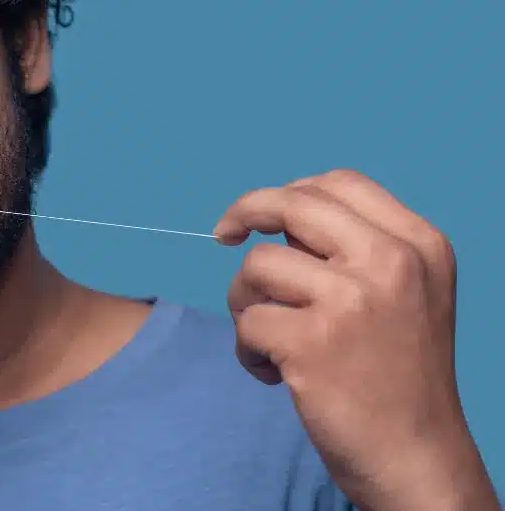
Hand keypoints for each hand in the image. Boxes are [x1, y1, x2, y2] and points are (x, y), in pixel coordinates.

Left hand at [215, 169, 498, 510]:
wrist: (417, 456)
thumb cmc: (398, 375)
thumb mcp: (406, 293)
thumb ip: (355, 249)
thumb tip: (276, 217)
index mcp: (418, 244)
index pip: (341, 183)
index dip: (289, 190)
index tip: (259, 214)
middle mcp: (391, 261)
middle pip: (292, 204)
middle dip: (244, 211)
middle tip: (222, 234)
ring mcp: (352, 300)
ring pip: (257, 265)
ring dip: (246, 303)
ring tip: (271, 342)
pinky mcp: (313, 341)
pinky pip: (247, 322)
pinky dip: (247, 350)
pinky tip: (273, 374)